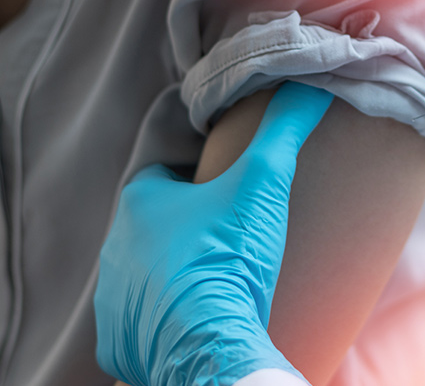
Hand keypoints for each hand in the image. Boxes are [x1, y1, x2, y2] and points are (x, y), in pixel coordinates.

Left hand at [94, 82, 332, 384]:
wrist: (210, 339)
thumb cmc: (228, 256)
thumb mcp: (264, 181)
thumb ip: (284, 128)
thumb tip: (311, 84)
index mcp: (140, 203)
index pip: (165, 178)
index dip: (197, 183)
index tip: (228, 196)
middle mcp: (115, 246)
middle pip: (154, 228)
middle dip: (186, 231)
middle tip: (230, 240)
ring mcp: (113, 297)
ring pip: (145, 275)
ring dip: (174, 275)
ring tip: (219, 283)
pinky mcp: (119, 341)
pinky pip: (140, 324)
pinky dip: (166, 321)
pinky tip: (200, 320)